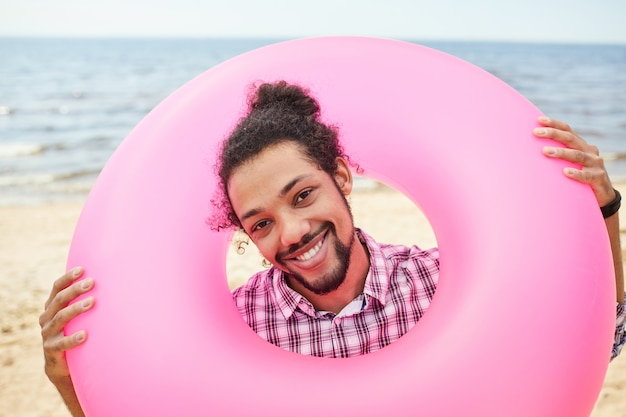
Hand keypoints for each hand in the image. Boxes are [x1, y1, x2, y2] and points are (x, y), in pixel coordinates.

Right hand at [39, 267, 94, 381]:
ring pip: (60, 318)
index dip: (68, 278)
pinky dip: (72, 338)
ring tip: (92, 302)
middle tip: (91, 282)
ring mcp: (48, 334)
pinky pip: (61, 344)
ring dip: (76, 309)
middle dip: (75, 290)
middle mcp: (47, 318)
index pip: (57, 288)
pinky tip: (84, 335)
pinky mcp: (51, 350)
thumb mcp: (74, 316)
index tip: (82, 269)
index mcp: (51, 307)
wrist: (60, 365)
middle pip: (60, 300)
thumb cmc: (72, 332)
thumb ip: (83, 301)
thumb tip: (109, 280)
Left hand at [534, 116, 615, 206]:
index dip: (554, 124)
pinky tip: (565, 172)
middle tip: (536, 132)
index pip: (567, 130)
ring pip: (577, 155)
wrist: (603, 194)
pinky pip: (586, 175)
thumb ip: (559, 154)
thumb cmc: (581, 175)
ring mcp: (595, 163)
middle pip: (570, 139)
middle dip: (553, 133)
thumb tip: (534, 149)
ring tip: (545, 151)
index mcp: (581, 145)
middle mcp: (589, 151)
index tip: (539, 120)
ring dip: (561, 152)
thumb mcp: (571, 162)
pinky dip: (576, 173)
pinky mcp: (599, 177)